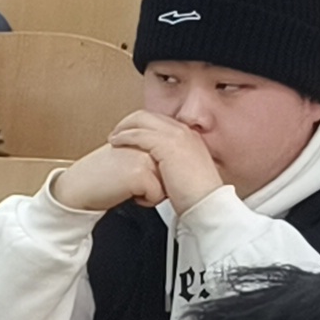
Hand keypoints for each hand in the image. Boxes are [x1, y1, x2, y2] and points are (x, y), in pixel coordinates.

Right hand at [48, 141, 165, 214]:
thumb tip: (171, 163)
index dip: (152, 175)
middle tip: (128, 179)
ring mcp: (144, 156)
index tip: (133, 174)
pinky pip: (157, 196)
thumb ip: (149, 152)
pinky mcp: (140, 173)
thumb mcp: (127, 155)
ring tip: (127, 184)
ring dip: (150, 191)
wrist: (78, 187)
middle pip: (169, 173)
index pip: (167, 161)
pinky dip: (144, 201)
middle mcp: (145, 142)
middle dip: (153, 183)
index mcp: (143, 134)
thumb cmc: (100, 175)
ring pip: (166, 184)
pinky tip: (125, 192)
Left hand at [111, 110, 228, 211]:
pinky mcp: (167, 144)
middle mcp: (184, 131)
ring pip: (142, 120)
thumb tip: (160, 166)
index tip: (129, 134)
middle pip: (149, 115)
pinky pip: (138, 133)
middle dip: (129, 122)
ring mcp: (176, 136)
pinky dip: (124, 136)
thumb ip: (174, 163)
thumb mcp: (186, 173)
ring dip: (124, 127)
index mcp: (189, 136)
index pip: (159, 121)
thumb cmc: (196, 196)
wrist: (207, 203)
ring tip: (112, 138)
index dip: (141, 126)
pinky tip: (116, 143)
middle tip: (116, 133)